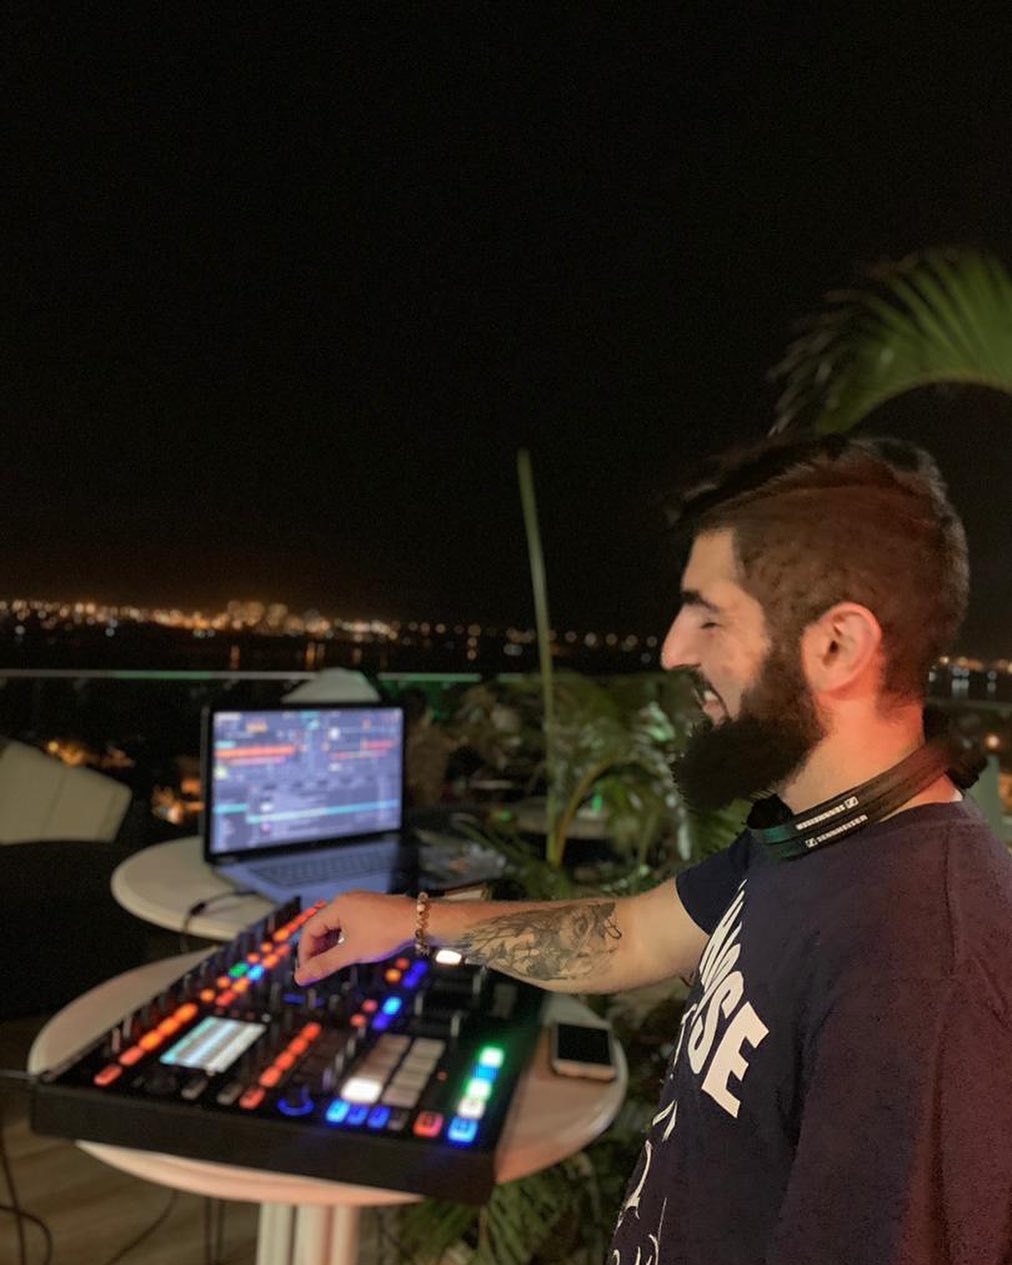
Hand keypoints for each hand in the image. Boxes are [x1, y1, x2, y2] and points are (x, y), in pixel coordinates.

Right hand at [294, 891, 413, 984]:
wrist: (419, 922)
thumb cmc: (387, 933)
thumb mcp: (352, 952)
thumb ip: (325, 965)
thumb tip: (300, 978)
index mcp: (338, 906)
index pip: (310, 929)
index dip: (305, 952)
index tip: (307, 972)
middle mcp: (347, 900)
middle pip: (321, 926)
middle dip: (317, 949)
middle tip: (318, 969)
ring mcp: (359, 903)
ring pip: (335, 925)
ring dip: (330, 944)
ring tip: (332, 962)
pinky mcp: (370, 908)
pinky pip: (348, 923)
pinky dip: (344, 938)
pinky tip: (349, 950)